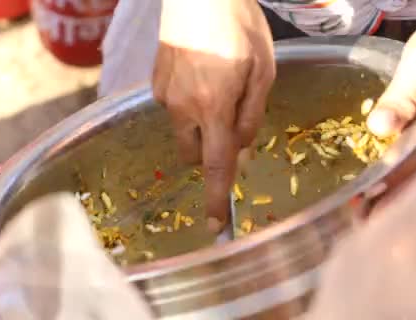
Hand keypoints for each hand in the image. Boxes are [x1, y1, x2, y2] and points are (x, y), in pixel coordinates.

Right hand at [153, 0, 274, 230]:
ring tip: (214, 84)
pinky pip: (173, 107)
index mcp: (214, 106)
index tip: (215, 224)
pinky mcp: (153, 83)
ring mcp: (163, 95)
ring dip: (200, 124)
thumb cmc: (239, 27)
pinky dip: (188, 103)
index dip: (217, 197)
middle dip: (211, 150)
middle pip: (193, 154)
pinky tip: (198, 72)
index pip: (216, 165)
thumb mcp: (262, 71)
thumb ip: (252, 116)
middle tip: (229, 119)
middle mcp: (182, 108)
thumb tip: (241, 151)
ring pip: (183, 130)